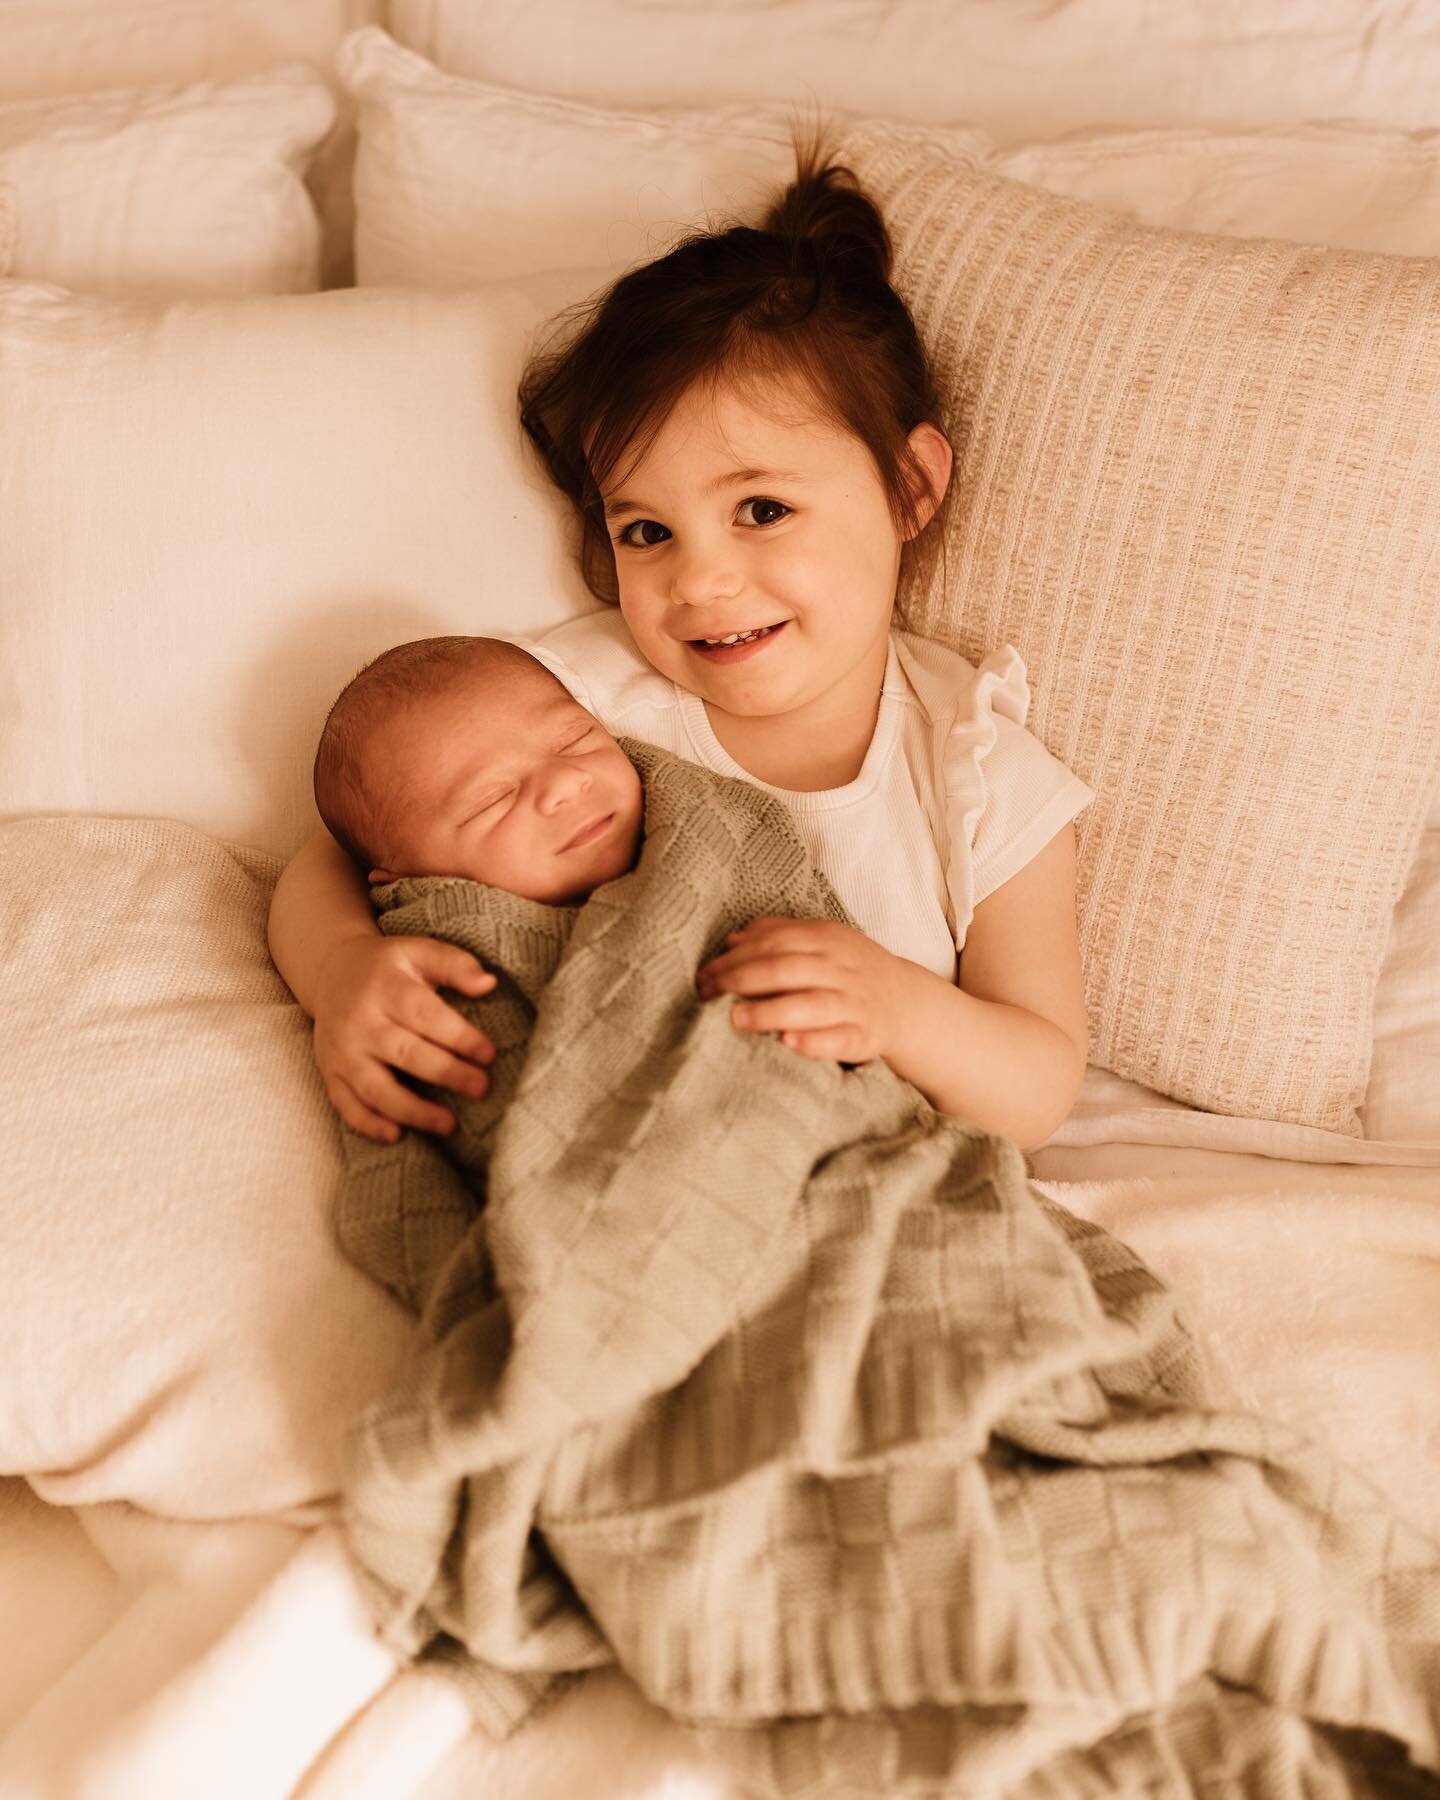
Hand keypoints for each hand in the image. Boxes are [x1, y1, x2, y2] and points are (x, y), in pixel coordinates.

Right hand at [312, 934, 497, 1142]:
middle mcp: (359, 1022)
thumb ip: (455, 964)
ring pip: (376, 1088)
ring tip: (450, 1124)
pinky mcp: (330, 1073)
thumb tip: (488, 983)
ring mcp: (342, 1052)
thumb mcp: (418, 952)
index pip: (425, 1015)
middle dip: (447, 1073)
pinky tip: (396, 1135)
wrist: (331, 973)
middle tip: (482, 1088)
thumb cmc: (388, 967)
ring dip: (413, 1110)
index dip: (459, 1036)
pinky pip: (346, 1105)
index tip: (489, 1054)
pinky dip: (368, 1124)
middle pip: (405, 1053)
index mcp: (384, 988)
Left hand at [695, 917, 917, 1064]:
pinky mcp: (864, 1036)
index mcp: (826, 940)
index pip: (773, 943)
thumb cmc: (848, 971)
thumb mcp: (821, 941)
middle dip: (739, 980)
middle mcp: (840, 968)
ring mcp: (854, 1003)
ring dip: (769, 1012)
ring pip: (810, 1005)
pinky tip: (787, 1042)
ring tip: (735, 1019)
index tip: (703, 976)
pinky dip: (813, 1042)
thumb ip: (778, 935)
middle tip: (706, 996)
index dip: (733, 958)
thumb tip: (731, 941)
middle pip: (785, 969)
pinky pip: (838, 1039)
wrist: (905, 1002)